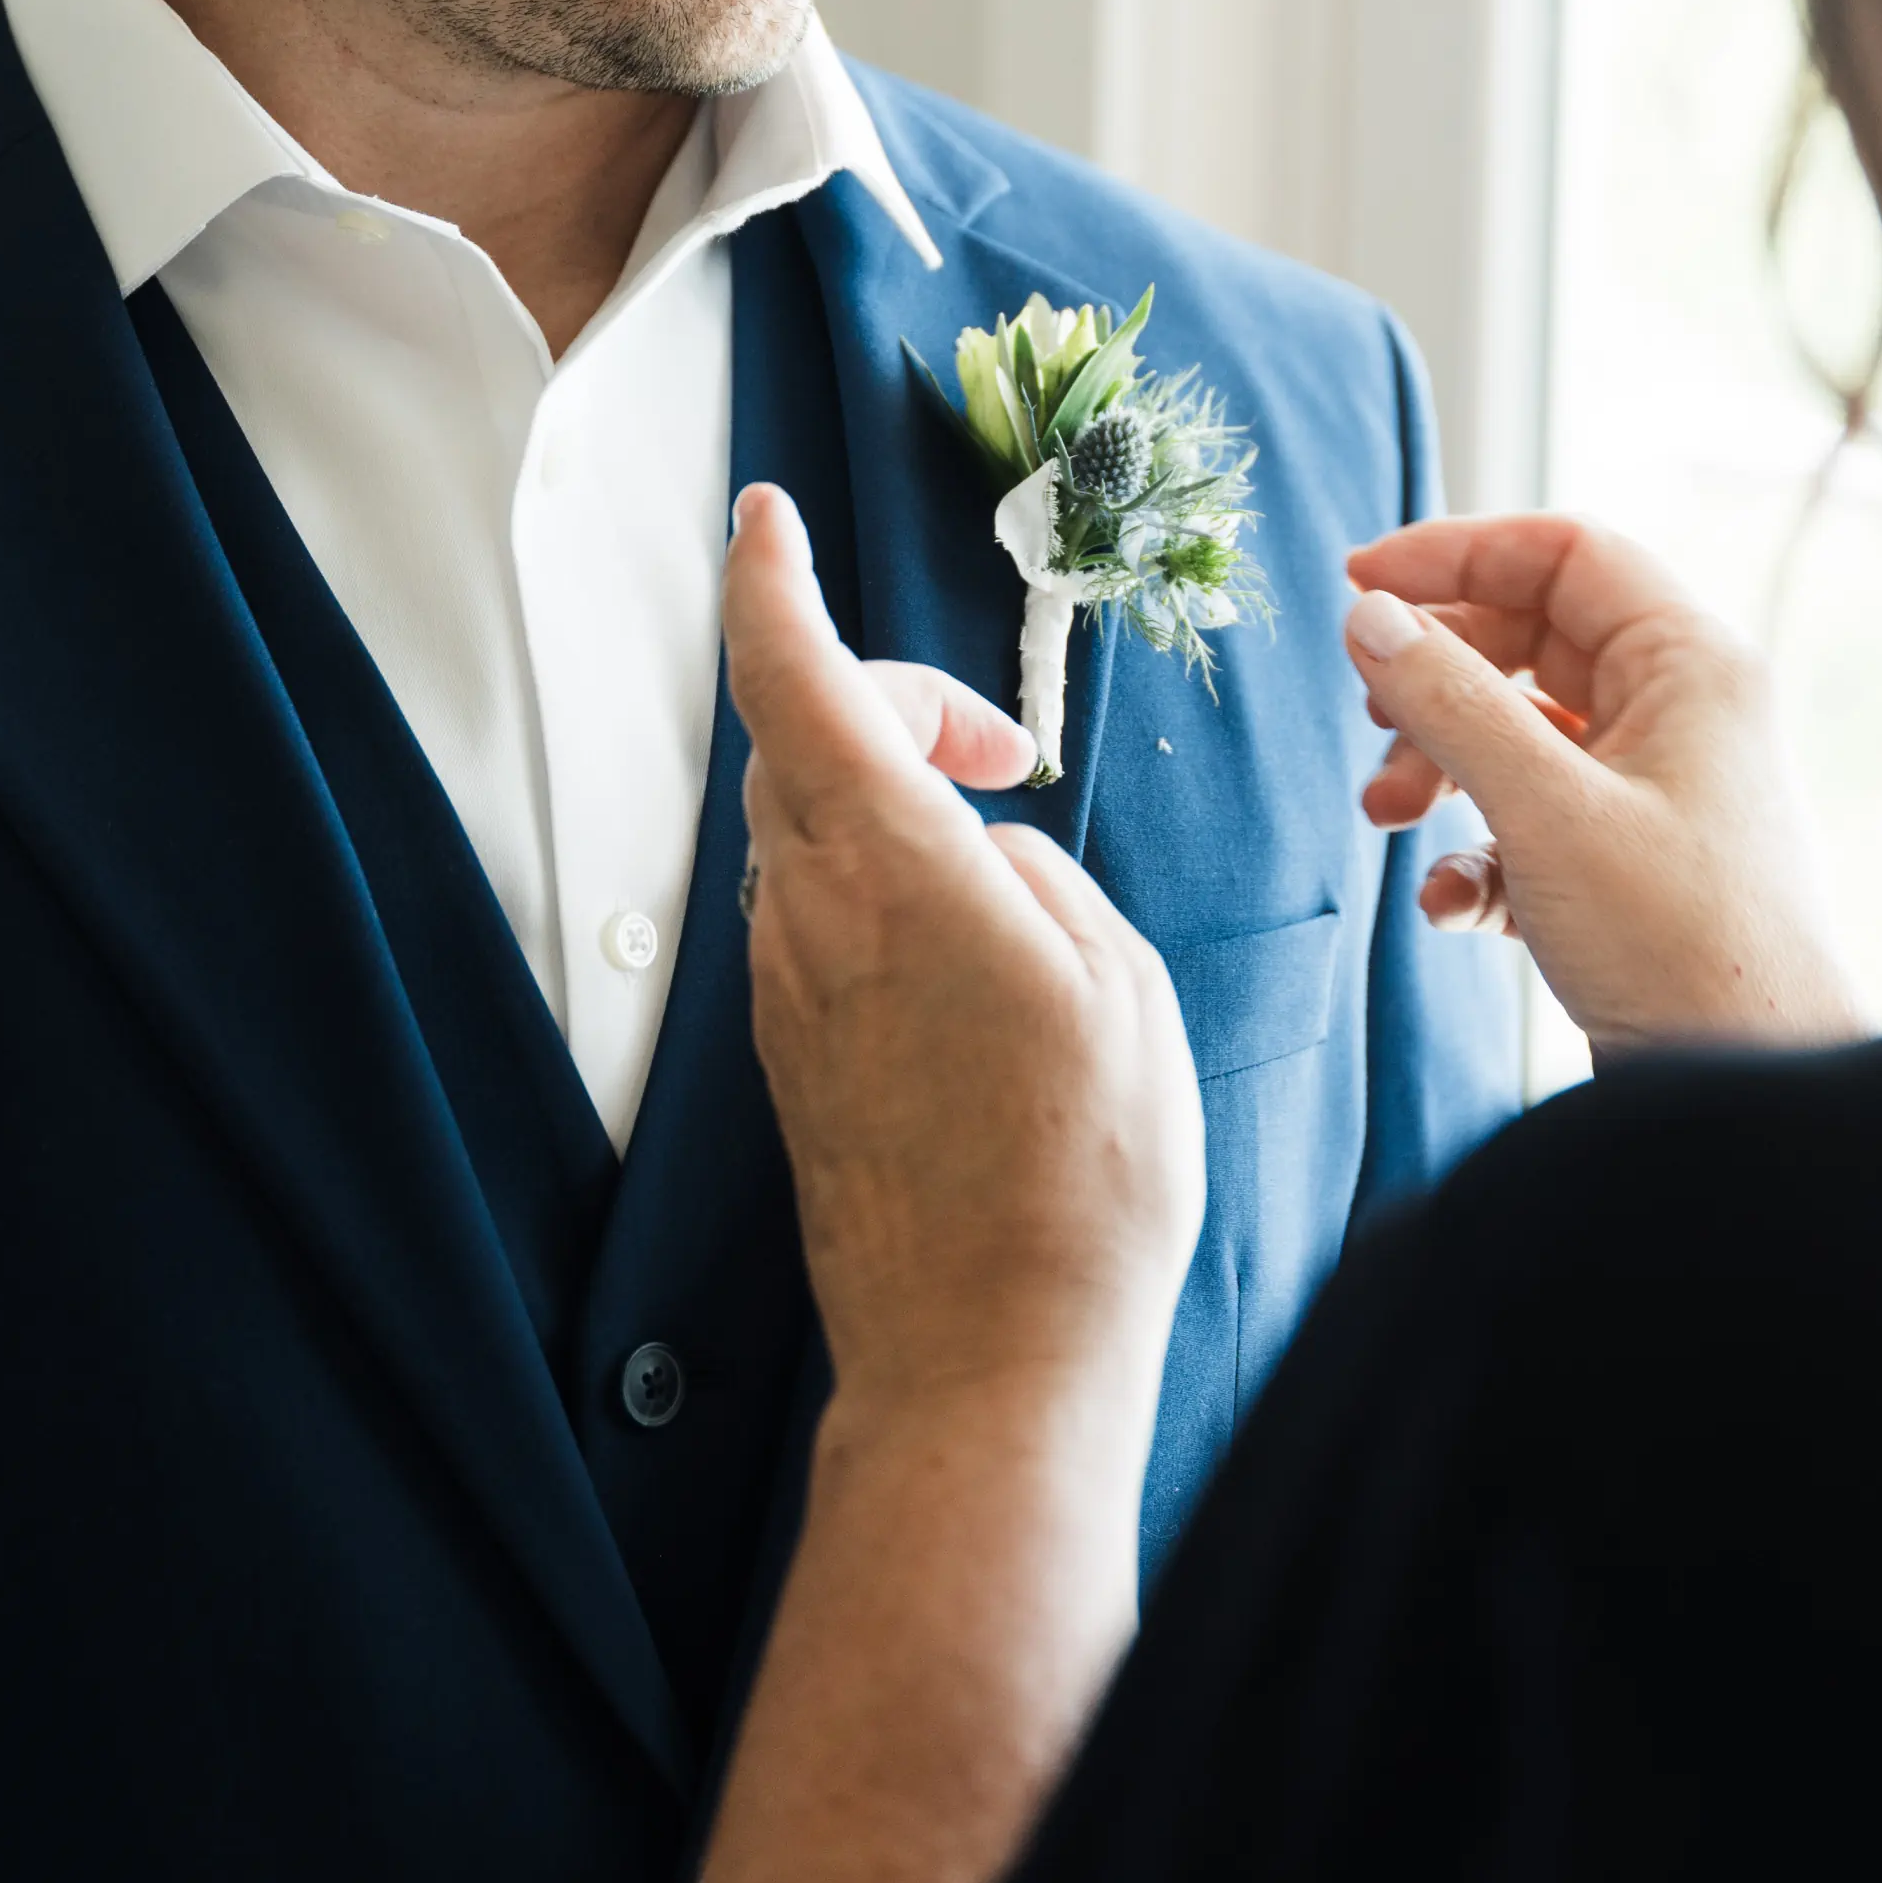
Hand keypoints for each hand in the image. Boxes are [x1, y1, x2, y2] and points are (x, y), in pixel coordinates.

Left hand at [725, 486, 1206, 1439]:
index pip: (794, 680)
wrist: (985, 1365)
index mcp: (893, 871)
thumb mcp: (1119, 984)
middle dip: (888, 700)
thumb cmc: (1080, 1182)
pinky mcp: (796, 1059)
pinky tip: (966, 940)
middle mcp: (812, 919)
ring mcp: (791, 994)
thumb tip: (992, 862)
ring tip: (996, 842)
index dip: (769, 581)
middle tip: (1000, 749)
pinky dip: (877, 880)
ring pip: (804, 829)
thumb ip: (1043, 881)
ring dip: (883, 794)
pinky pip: (817, 917)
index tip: (762, 517)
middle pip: (801, 743)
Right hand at [1344, 513, 1860, 1054]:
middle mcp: (1682, 715)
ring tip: (1388, 819)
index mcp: (1690, 665)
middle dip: (1437, 681)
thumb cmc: (1680, 941)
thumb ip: (1449, 701)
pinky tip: (1451, 908)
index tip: (1361, 585)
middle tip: (1369, 719)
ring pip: (1523, 736)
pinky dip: (1478, 852)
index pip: (1565, 554)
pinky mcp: (1631, 871)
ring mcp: (1658, 794)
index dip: (1456, 554)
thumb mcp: (1545, 808)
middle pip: (1531, 641)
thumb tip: (1370, 617)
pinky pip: (1533, 824)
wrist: (1752, 1098)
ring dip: (1442, 768)